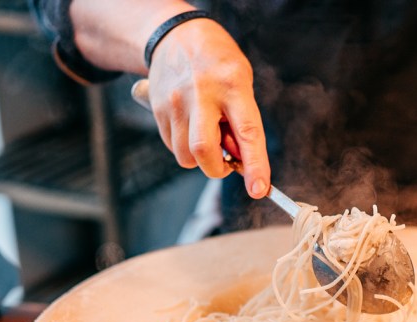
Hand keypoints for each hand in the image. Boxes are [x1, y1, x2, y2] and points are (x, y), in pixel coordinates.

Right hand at [145, 19, 270, 197]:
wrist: (177, 36)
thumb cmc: (219, 65)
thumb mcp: (242, 84)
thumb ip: (242, 122)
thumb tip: (238, 162)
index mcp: (232, 85)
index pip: (247, 132)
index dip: (254, 165)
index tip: (259, 189)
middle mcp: (201, 94)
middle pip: (203, 150)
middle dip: (216, 169)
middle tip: (225, 163)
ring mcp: (175, 102)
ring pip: (185, 155)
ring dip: (200, 158)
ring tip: (207, 132)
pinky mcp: (157, 109)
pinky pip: (172, 146)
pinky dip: (185, 146)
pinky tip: (191, 125)